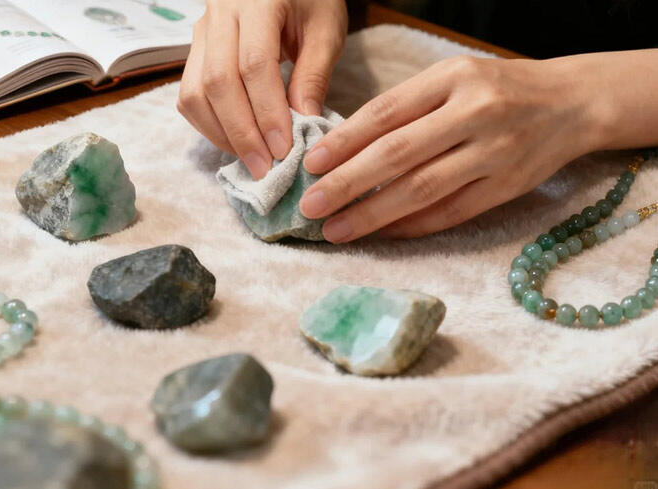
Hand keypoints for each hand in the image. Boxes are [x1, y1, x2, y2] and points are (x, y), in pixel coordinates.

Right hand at [178, 0, 347, 178]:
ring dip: (222, 133)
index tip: (283, 149)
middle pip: (218, 82)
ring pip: (195, 91)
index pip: (254, 65)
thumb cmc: (312, 1)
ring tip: (252, 160)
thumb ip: (314, 74)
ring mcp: (201, 31)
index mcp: (257, 1)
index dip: (267, 112)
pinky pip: (190, 94)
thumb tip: (302, 124)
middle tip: (265, 167)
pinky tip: (236, 141)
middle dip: (242, 133)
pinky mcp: (195, 50)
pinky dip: (209, 124)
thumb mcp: (326, 30)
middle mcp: (219, 13)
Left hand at [298, 54, 612, 241]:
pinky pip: (450, 213)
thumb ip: (407, 108)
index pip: (386, 112)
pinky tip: (381, 234)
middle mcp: (474, 112)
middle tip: (310, 205)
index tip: (311, 165)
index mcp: (453, 78)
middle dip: (347, 183)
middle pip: (398, 154)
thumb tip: (347, 148)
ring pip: (421, 190)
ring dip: (372, 214)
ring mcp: (494, 152)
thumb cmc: (499, 90)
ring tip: (335, 229)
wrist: (572, 103)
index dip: (344, 141)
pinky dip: (411, 226)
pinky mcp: (507, 187)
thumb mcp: (454, 79)